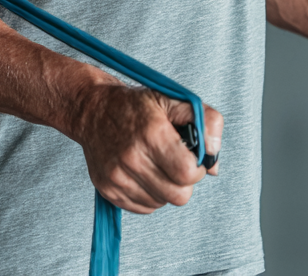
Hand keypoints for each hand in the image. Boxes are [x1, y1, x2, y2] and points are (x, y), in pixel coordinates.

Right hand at [70, 83, 222, 213]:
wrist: (92, 110)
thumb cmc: (135, 105)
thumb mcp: (173, 99)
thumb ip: (205, 122)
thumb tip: (214, 159)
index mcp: (152, 133)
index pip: (188, 173)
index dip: (197, 168)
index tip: (190, 157)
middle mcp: (132, 157)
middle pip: (178, 195)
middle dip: (184, 181)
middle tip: (175, 162)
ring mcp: (117, 176)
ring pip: (162, 203)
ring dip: (166, 188)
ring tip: (157, 164)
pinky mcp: (108, 189)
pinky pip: (143, 208)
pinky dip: (150, 194)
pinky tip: (144, 173)